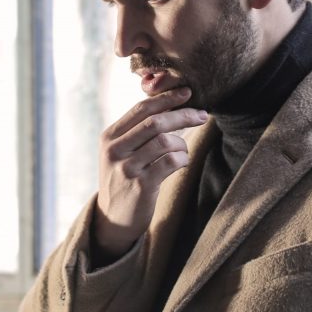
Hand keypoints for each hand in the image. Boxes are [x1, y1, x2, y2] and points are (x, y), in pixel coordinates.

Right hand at [94, 87, 207, 256]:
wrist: (112, 218)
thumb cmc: (124, 179)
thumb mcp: (120, 152)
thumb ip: (137, 131)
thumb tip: (170, 105)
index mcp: (110, 136)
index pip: (141, 109)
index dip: (166, 98)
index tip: (187, 92)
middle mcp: (115, 150)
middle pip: (155, 122)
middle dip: (183, 115)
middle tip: (202, 115)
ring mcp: (126, 168)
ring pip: (165, 141)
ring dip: (182, 144)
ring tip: (183, 151)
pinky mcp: (141, 186)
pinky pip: (171, 162)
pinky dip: (182, 159)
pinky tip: (181, 163)